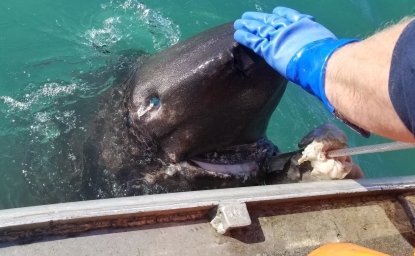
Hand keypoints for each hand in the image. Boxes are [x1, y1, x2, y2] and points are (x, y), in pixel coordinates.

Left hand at [234, 7, 357, 112]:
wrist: (323, 63)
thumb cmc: (330, 59)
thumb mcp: (326, 45)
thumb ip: (319, 46)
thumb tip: (323, 55)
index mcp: (304, 26)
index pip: (290, 17)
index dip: (281, 14)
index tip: (275, 12)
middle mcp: (290, 29)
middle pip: (271, 21)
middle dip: (259, 19)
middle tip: (248, 16)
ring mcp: (279, 38)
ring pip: (260, 29)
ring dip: (248, 25)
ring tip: (239, 22)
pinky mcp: (270, 50)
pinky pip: (255, 42)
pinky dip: (246, 37)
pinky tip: (238, 34)